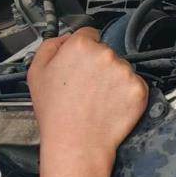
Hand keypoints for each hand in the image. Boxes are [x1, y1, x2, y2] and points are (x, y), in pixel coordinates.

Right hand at [27, 28, 147, 158]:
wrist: (76, 143)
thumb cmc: (56, 112)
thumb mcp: (37, 72)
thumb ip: (51, 45)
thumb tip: (67, 37)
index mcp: (81, 45)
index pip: (89, 34)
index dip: (84, 49)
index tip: (82, 64)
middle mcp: (106, 54)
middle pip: (106, 52)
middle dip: (99, 66)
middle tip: (86, 88)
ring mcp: (125, 71)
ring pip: (121, 69)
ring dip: (113, 80)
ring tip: (97, 99)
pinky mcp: (139, 89)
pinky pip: (134, 85)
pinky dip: (126, 94)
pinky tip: (109, 106)